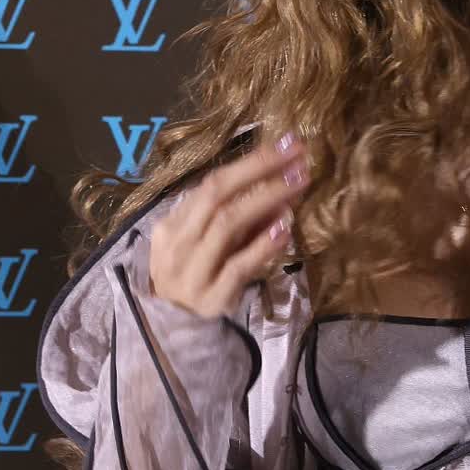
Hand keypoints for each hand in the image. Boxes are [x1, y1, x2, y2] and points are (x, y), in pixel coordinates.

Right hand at [146, 132, 311, 317]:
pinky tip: (284, 228)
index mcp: (173, 223)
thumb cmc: (194, 273)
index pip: (211, 184)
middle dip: (259, 170)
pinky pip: (237, 267)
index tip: (285, 144)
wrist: (171, 324)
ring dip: (265, 200)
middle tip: (297, 156)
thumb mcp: (205, 241)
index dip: (250, 162)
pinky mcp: (210, 299)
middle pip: (216, 196)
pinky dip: (262, 245)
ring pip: (226, 226)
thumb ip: (235, 215)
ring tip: (297, 185)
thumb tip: (279, 184)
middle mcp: (177, 243)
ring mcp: (191, 271)